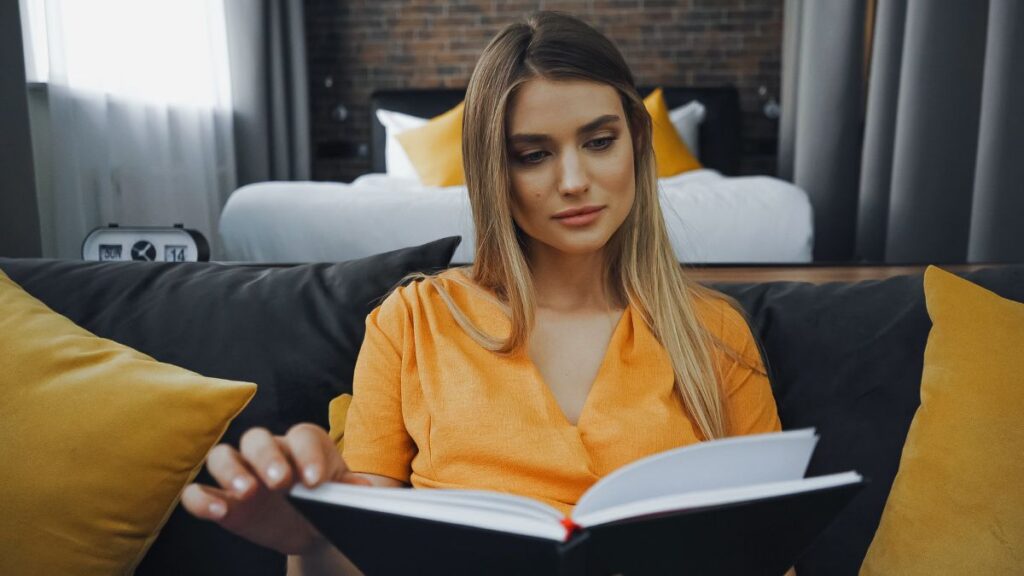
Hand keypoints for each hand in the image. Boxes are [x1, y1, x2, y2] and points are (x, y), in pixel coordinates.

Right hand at [181, 423, 371, 555]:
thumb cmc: (329, 500)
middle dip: (267, 457)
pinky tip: (216, 510)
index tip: (316, 480)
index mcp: (303, 444)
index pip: (302, 436)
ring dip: (231, 472)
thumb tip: (360, 489)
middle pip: (257, 438)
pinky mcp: (221, 498)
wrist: (313, 526)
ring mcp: (240, 473)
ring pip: (222, 455)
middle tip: (280, 482)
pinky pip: (198, 490)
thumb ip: (350, 489)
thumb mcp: (344, 494)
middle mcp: (268, 451)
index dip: (308, 454)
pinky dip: (201, 498)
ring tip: (248, 493)